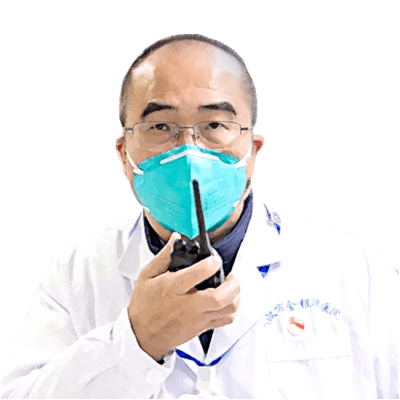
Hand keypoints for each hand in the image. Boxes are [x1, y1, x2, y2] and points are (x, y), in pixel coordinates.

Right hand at [128, 232, 240, 360]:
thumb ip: (163, 256)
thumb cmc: (145, 305)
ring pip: (227, 310)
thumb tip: (175, 238)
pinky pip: (226, 320)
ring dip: (235, 296)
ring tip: (231, 285)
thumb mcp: (146, 276)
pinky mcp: (203, 327)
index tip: (214, 259)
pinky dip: (232, 309)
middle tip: (230, 274)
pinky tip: (227, 299)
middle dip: (232, 284)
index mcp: (172, 289)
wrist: (142, 335)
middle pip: (219, 298)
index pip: (196, 276)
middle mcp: (188, 305)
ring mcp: (197, 318)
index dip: (210, 265)